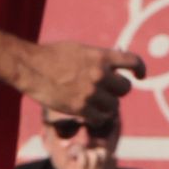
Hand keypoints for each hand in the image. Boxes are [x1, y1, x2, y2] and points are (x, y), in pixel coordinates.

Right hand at [23, 43, 143, 122]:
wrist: (28, 66)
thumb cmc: (51, 56)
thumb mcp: (79, 50)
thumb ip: (98, 59)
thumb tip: (115, 68)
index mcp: (101, 57)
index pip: (133, 61)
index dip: (139, 69)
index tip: (139, 76)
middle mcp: (99, 74)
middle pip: (125, 88)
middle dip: (117, 90)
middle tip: (106, 91)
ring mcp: (91, 92)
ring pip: (114, 106)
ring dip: (107, 106)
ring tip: (95, 103)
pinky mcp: (80, 108)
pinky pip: (100, 118)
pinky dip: (97, 118)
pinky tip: (91, 115)